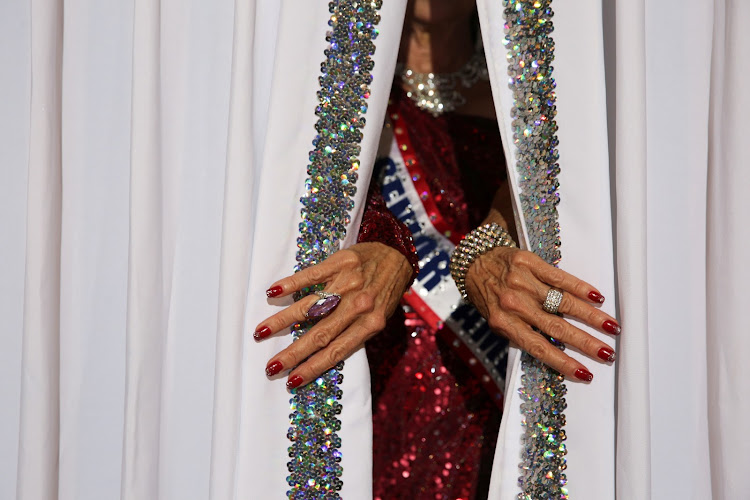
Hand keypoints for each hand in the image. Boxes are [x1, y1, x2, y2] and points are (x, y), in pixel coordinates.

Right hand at [255, 242, 412, 388]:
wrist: (397, 254)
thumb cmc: (385, 290)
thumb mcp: (378, 316)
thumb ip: (354, 332)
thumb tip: (323, 354)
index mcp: (370, 324)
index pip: (337, 351)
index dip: (313, 367)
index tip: (292, 381)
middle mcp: (359, 306)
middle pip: (320, 334)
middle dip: (293, 353)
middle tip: (270, 366)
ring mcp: (349, 283)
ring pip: (310, 306)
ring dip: (282, 321)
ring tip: (261, 333)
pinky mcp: (341, 262)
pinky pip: (312, 275)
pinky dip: (291, 284)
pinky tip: (273, 293)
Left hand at [466, 246, 619, 381]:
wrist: (474, 261)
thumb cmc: (489, 296)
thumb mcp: (498, 320)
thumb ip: (521, 333)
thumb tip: (555, 352)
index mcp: (503, 323)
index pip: (537, 347)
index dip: (563, 362)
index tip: (585, 373)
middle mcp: (512, 303)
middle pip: (556, 326)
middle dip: (585, 342)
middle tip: (608, 353)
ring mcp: (521, 282)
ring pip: (562, 302)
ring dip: (590, 317)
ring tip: (611, 327)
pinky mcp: (528, 262)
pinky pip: (558, 277)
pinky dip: (580, 288)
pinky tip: (597, 298)